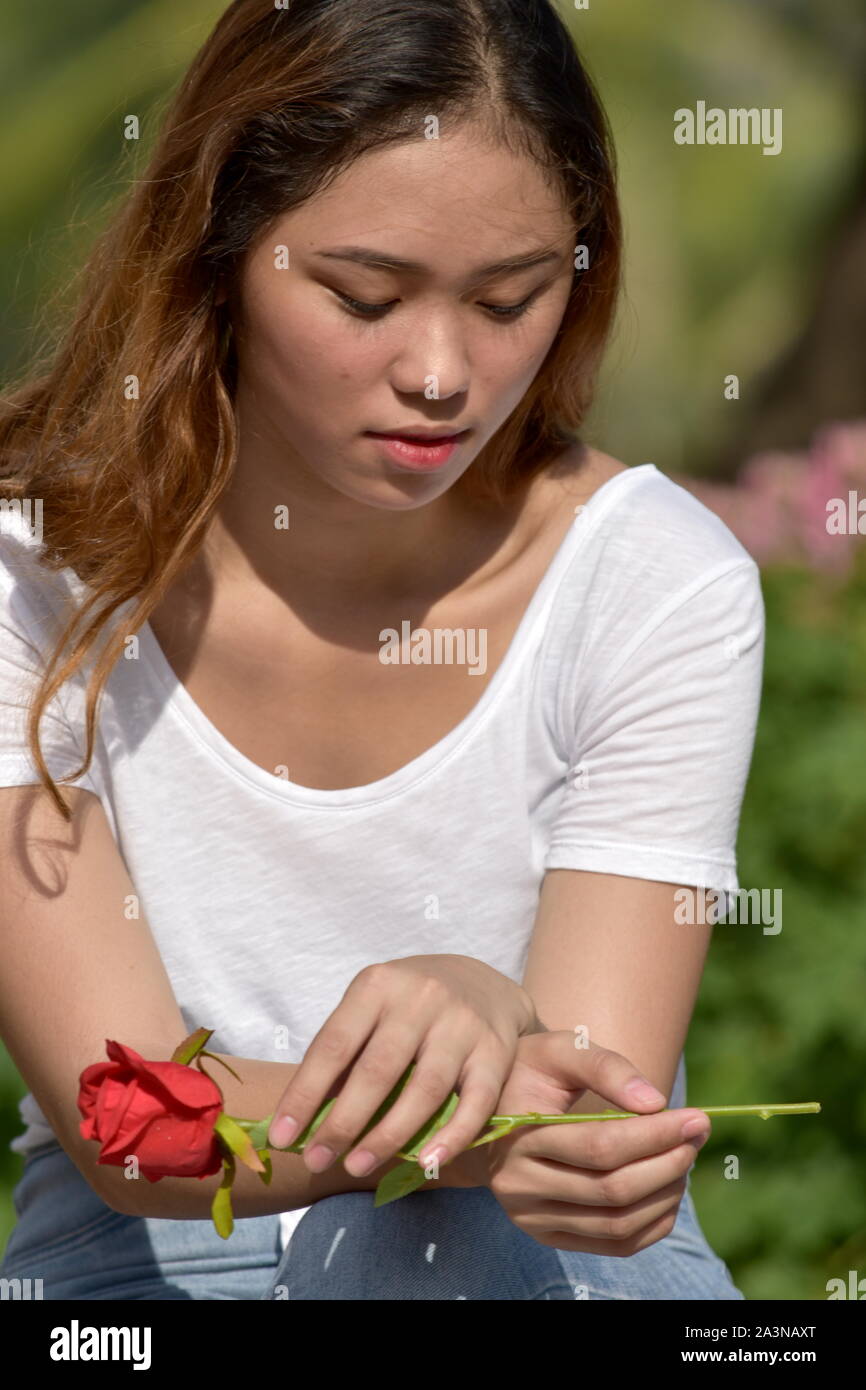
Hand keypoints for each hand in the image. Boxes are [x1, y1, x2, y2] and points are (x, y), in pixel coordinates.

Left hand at [267, 955, 535, 1178]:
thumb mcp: (372, 1009)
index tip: (283, 1138)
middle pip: (378, 1070)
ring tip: (356, 1167)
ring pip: (425, 1090)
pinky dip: (451, 1138)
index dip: (305, 1094)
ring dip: (388, 1136)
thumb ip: (344, 1054)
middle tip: (316, 1161)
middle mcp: (421, 998)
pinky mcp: (496, 1051)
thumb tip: (301, 1121)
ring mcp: (462, 1024)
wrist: (482, 982)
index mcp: (378, 985)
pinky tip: (425, 1164)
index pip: (334, 1044)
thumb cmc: (409, 1007)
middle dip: (342, 1123)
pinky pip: (475, 1103)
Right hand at [465, 1030, 711, 1254]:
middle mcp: (517, 1186)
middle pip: (613, 1190)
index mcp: (518, 1137)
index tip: (697, 1118)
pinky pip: (614, 1244)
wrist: (492, 1104)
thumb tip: (655, 1103)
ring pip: (617, 1224)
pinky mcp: (548, 1236)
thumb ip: (606, 1067)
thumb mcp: (561, 1050)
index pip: (601, 1147)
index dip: (656, 1135)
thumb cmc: (534, 1069)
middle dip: (668, 1163)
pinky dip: (653, 1223)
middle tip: (698, 1135)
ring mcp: (531, 1218)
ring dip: (666, 1195)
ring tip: (684, 1158)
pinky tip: (669, 1189)